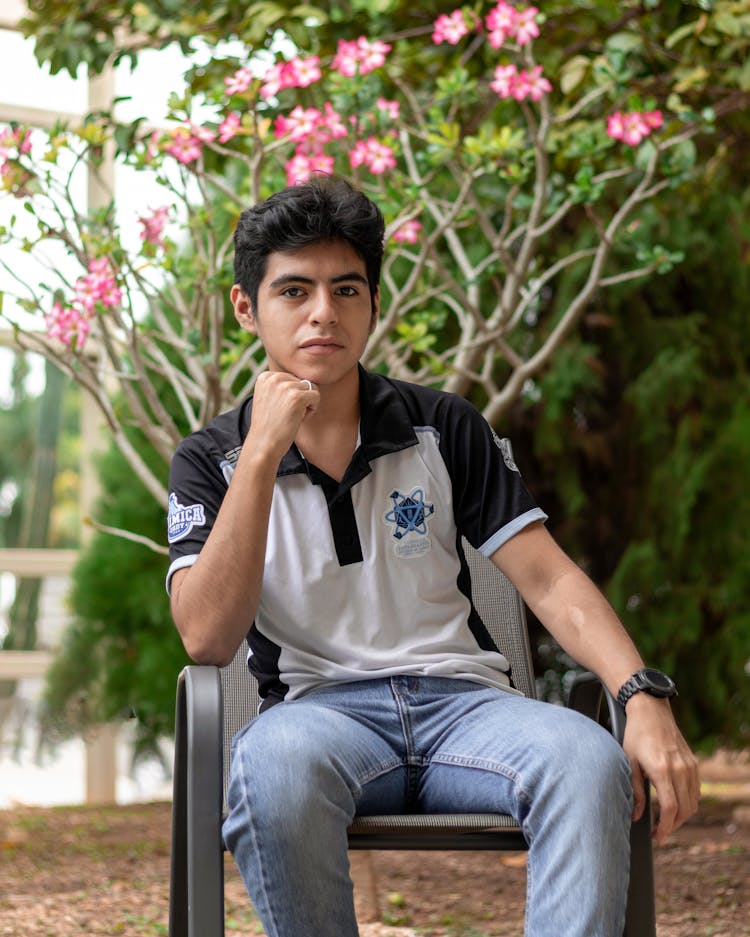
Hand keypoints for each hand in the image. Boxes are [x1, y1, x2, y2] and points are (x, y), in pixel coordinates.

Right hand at [247, 370, 318, 461]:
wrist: (263, 444)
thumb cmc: (270, 425)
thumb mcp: (269, 398)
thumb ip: (281, 386)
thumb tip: (305, 381)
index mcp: (265, 377)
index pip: (292, 379)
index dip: (290, 396)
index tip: (279, 409)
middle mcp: (274, 378)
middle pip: (302, 382)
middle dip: (300, 399)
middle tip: (285, 415)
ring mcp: (285, 387)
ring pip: (310, 389)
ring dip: (306, 405)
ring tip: (291, 417)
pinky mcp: (297, 397)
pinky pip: (316, 396)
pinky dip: (312, 410)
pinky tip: (298, 419)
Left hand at [622, 694, 699, 844]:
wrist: (651, 711)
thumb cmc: (636, 735)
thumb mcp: (629, 762)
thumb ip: (634, 790)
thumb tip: (636, 816)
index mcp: (662, 770)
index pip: (670, 809)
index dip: (665, 827)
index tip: (658, 836)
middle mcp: (680, 770)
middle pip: (684, 810)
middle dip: (673, 826)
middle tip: (660, 833)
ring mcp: (690, 766)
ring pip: (693, 802)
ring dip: (682, 816)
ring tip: (667, 821)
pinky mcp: (694, 763)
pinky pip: (696, 790)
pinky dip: (689, 802)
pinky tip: (676, 804)